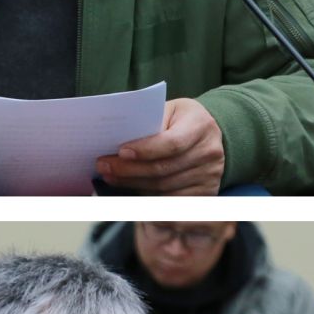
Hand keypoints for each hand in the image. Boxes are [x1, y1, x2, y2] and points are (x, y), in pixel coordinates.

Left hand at [96, 97, 224, 195]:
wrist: (206, 134)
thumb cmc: (178, 121)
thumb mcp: (167, 111)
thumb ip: (148, 123)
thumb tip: (115, 140)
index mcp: (200, 125)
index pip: (171, 143)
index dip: (145, 151)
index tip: (121, 152)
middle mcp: (209, 151)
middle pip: (163, 169)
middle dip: (129, 170)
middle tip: (104, 167)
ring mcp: (209, 174)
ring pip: (163, 188)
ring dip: (133, 185)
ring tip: (111, 177)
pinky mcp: (206, 192)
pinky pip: (170, 201)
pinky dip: (147, 198)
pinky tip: (130, 190)